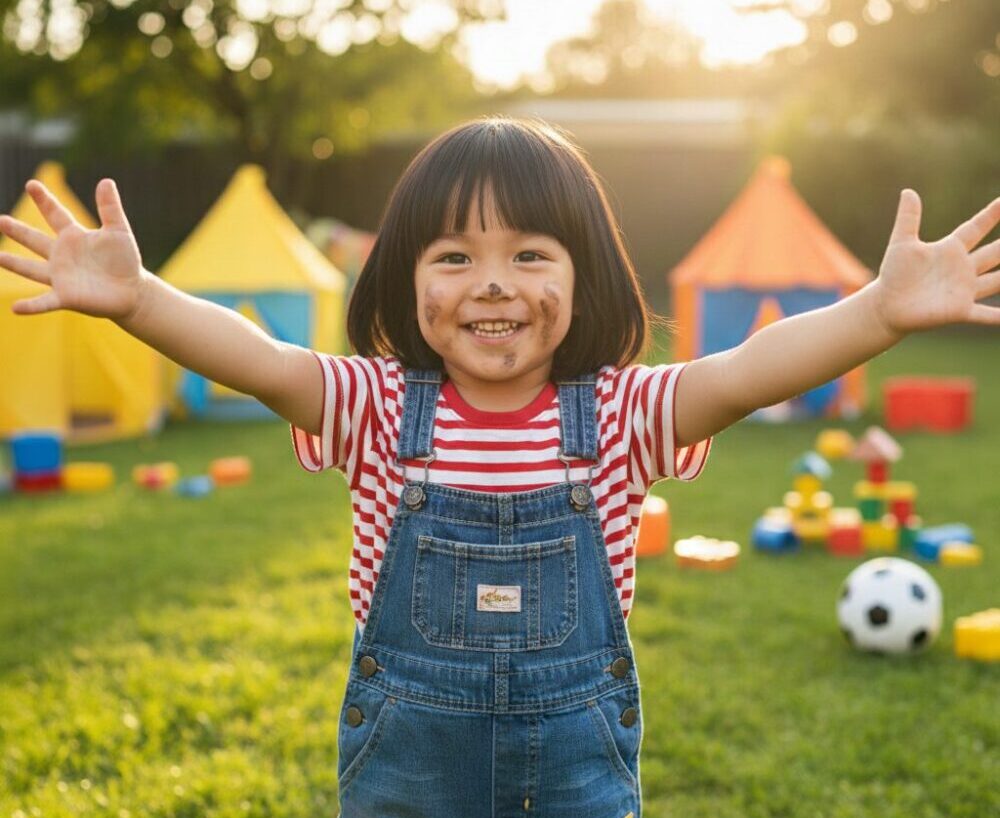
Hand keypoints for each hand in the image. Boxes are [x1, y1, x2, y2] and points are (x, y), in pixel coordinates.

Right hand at [0, 178, 147, 319]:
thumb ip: (110, 208)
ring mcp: (61, 277)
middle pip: (35, 240)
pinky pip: (44, 302)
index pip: (56, 214)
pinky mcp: (66, 297)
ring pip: (32, 269)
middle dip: (18, 231)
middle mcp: (62, 256)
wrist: (133, 292)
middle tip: (0, 221)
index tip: (32, 184)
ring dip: (14, 264)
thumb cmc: (125, 261)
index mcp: (74, 237)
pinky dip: (30, 306)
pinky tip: (15, 308)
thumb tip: (106, 180)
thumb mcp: (119, 231)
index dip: (45, 200)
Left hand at [872, 190, 999, 335]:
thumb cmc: (894, 275)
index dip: (992, 214)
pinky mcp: (959, 310)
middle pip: (996, 252)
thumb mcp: (901, 244)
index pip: (977, 227)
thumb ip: (908, 219)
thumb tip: (908, 191)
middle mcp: (963, 268)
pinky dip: (998, 316)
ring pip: (998, 280)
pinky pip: (985, 314)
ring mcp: (964, 290)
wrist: (886, 306)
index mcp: (951, 250)